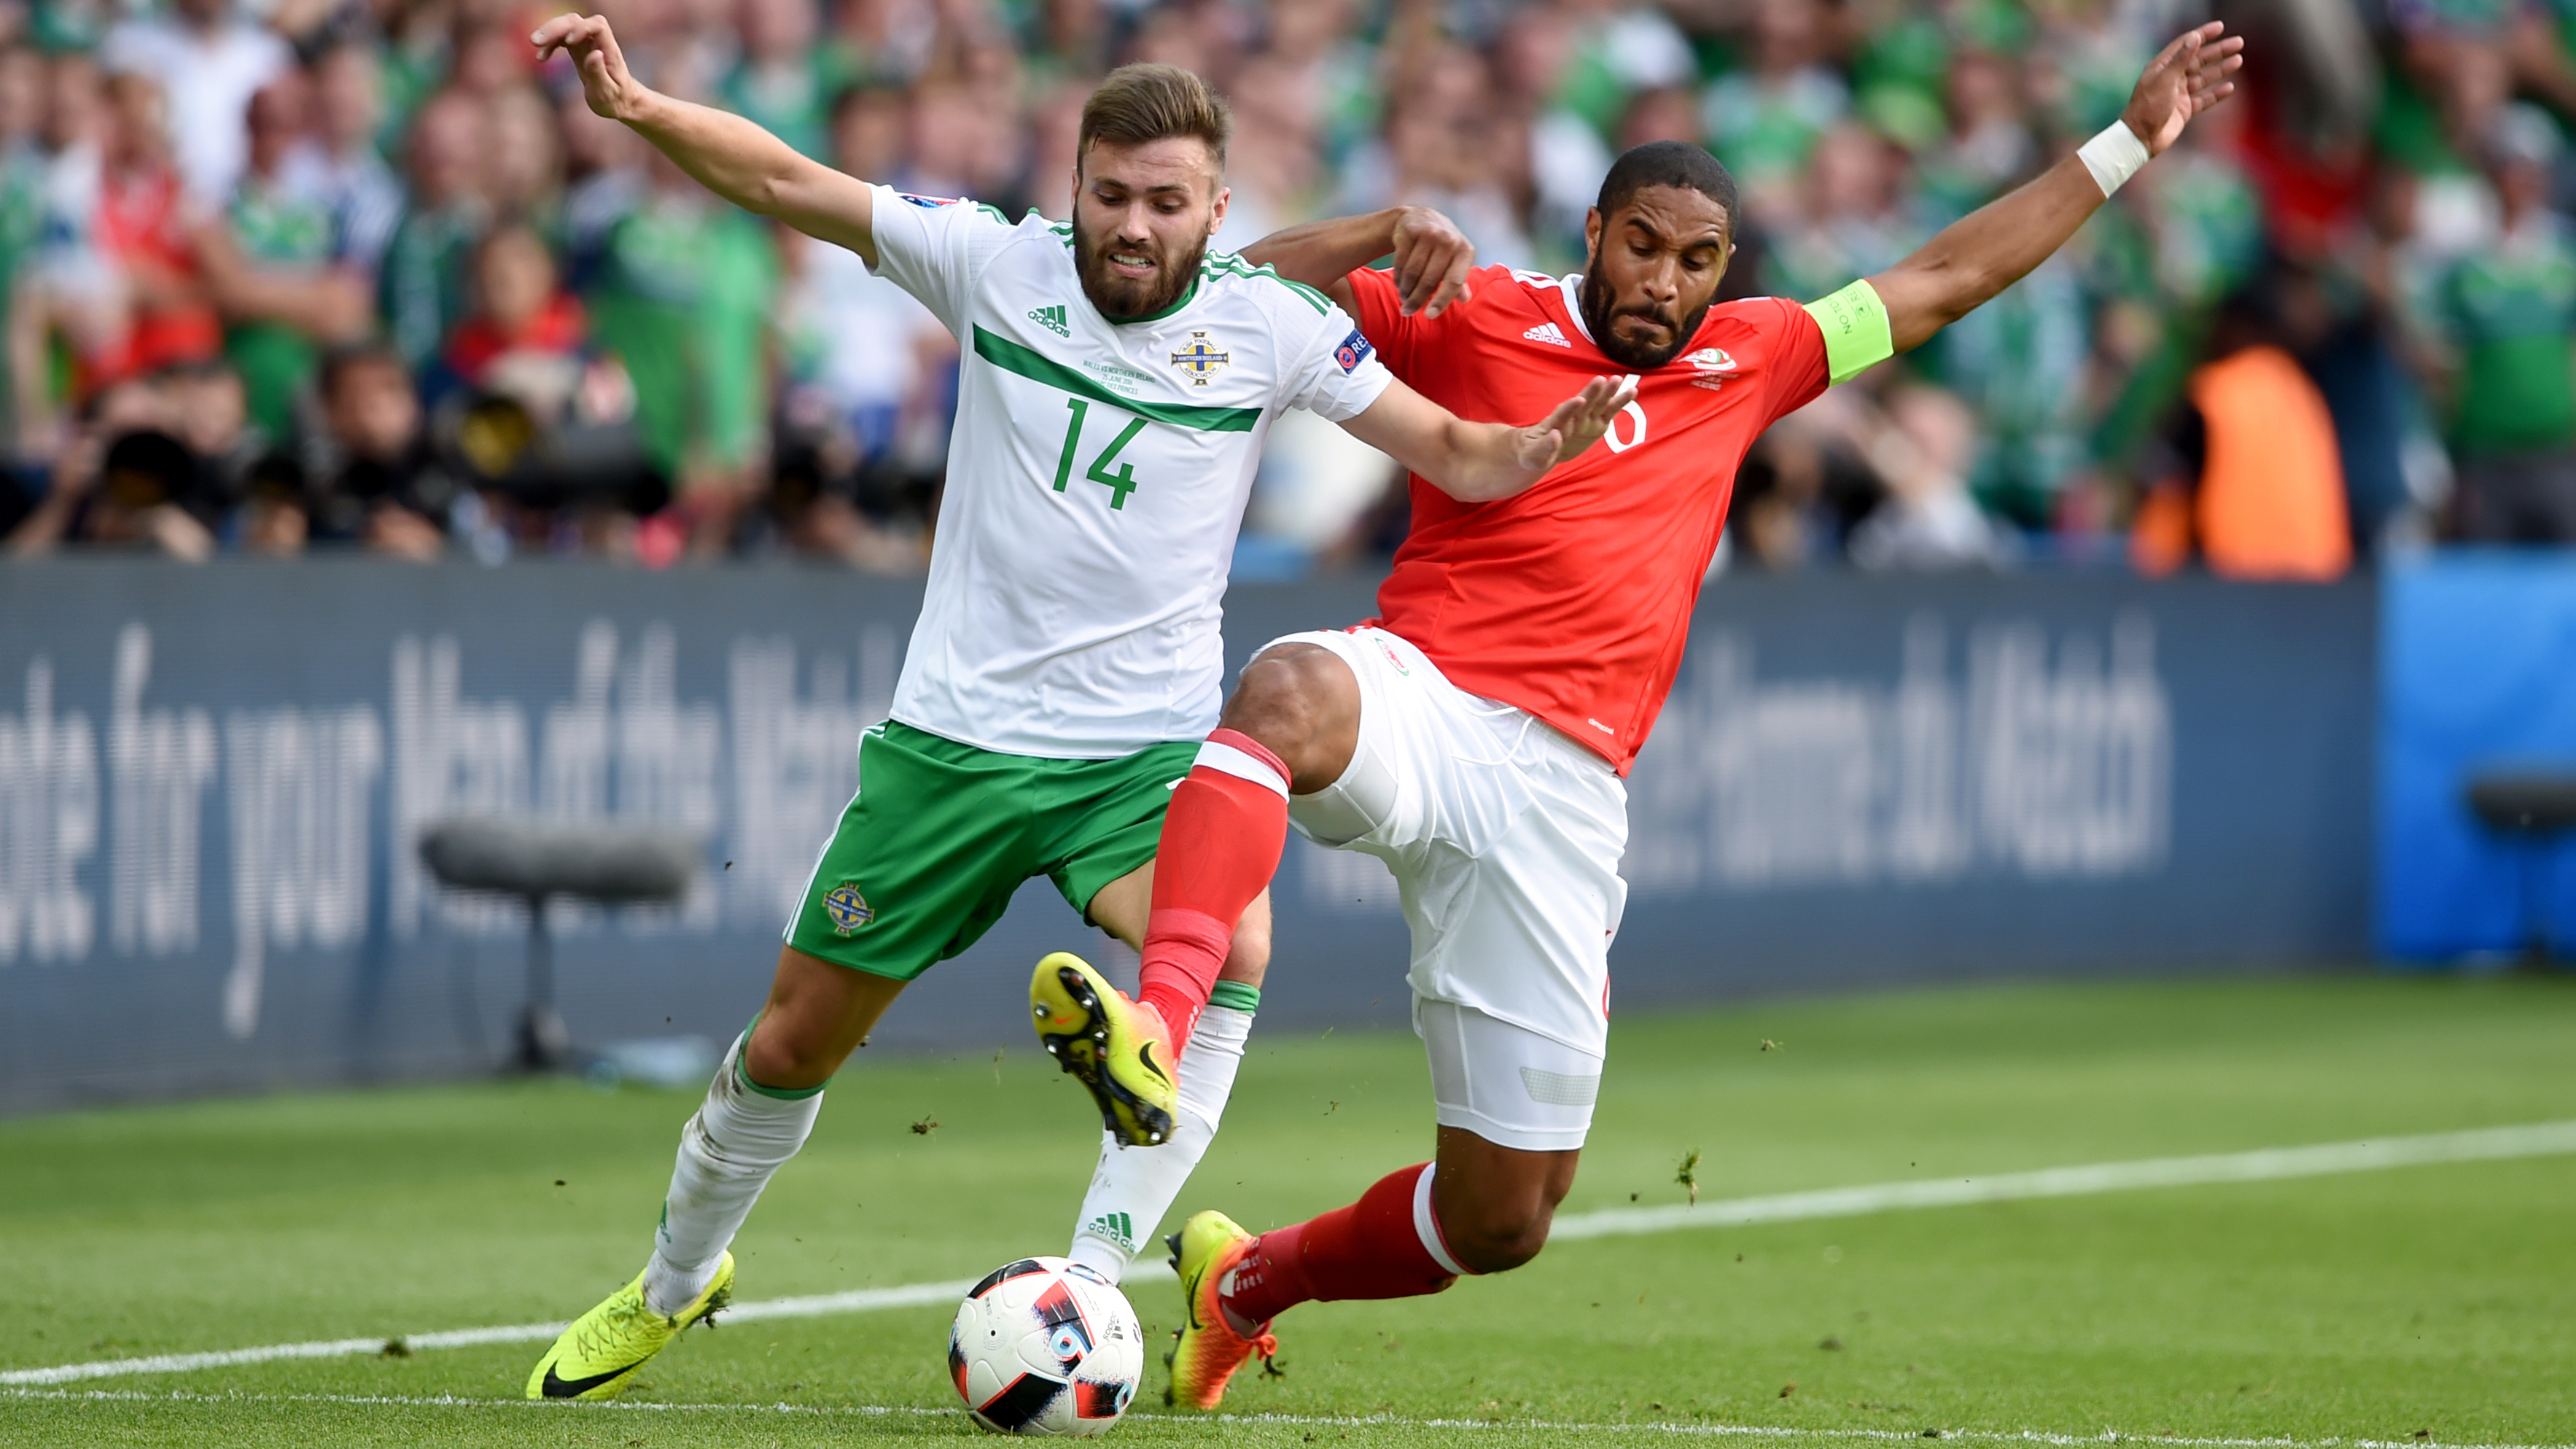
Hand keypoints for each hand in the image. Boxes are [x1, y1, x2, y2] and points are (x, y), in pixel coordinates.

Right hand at [533, 12, 646, 122]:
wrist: (620, 102)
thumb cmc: (616, 100)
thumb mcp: (607, 92)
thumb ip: (599, 73)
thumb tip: (595, 53)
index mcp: (610, 50)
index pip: (598, 25)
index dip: (582, 28)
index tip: (568, 42)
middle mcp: (598, 42)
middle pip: (576, 21)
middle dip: (556, 28)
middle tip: (536, 41)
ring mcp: (587, 44)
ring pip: (566, 26)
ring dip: (549, 32)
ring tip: (535, 45)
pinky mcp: (578, 50)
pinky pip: (561, 39)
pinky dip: (550, 44)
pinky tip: (541, 58)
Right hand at [1388, 206, 1474, 317]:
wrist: (1420, 218)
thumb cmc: (1440, 247)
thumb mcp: (1454, 261)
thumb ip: (1459, 281)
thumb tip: (1465, 299)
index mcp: (1465, 251)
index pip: (1454, 282)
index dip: (1442, 301)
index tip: (1429, 315)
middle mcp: (1450, 240)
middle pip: (1430, 280)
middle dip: (1416, 300)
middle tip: (1407, 311)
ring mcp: (1430, 233)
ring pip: (1413, 273)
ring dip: (1406, 289)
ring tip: (1403, 297)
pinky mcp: (1411, 231)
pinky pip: (1401, 262)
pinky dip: (1398, 277)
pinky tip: (1399, 283)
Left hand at [1514, 374, 1639, 474]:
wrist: (1543, 450)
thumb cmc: (1533, 453)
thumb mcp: (1534, 456)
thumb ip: (1544, 448)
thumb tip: (1556, 436)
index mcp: (1554, 424)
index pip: (1562, 415)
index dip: (1569, 409)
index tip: (1579, 400)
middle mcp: (1572, 418)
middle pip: (1582, 405)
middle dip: (1591, 393)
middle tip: (1600, 380)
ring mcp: (1586, 420)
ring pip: (1598, 405)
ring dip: (1607, 393)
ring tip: (1617, 379)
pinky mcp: (1597, 425)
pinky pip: (1610, 412)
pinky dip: (1620, 402)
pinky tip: (1632, 391)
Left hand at [2121, 22, 2243, 155]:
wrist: (2141, 139)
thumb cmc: (2148, 108)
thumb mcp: (2165, 80)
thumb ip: (2181, 59)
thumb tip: (2194, 37)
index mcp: (2162, 67)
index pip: (2185, 45)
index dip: (2202, 35)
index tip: (2220, 27)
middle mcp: (2171, 78)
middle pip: (2199, 60)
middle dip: (2218, 51)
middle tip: (2238, 43)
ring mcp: (2178, 94)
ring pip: (2204, 78)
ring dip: (2221, 69)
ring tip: (2238, 60)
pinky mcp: (2184, 110)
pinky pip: (2204, 99)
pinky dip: (2217, 93)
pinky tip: (2230, 87)